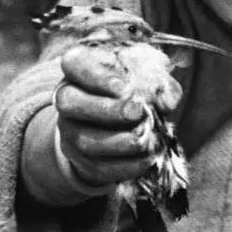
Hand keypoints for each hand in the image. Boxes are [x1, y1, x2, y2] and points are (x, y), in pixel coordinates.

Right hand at [55, 43, 181, 185]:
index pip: (74, 64)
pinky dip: (126, 165)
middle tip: (137, 112)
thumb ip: (160, 85)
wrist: (119, 122)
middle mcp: (66, 98)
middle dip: (107, 110)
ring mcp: (69, 131)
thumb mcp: (149, 77)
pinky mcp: (80, 159)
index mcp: (79, 68)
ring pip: (84, 140)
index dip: (97, 77)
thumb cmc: (134, 89)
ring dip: (120, 141)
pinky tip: (148, 158)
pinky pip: (98, 167)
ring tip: (147, 137)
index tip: (124, 87)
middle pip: (70, 103)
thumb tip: (166, 103)